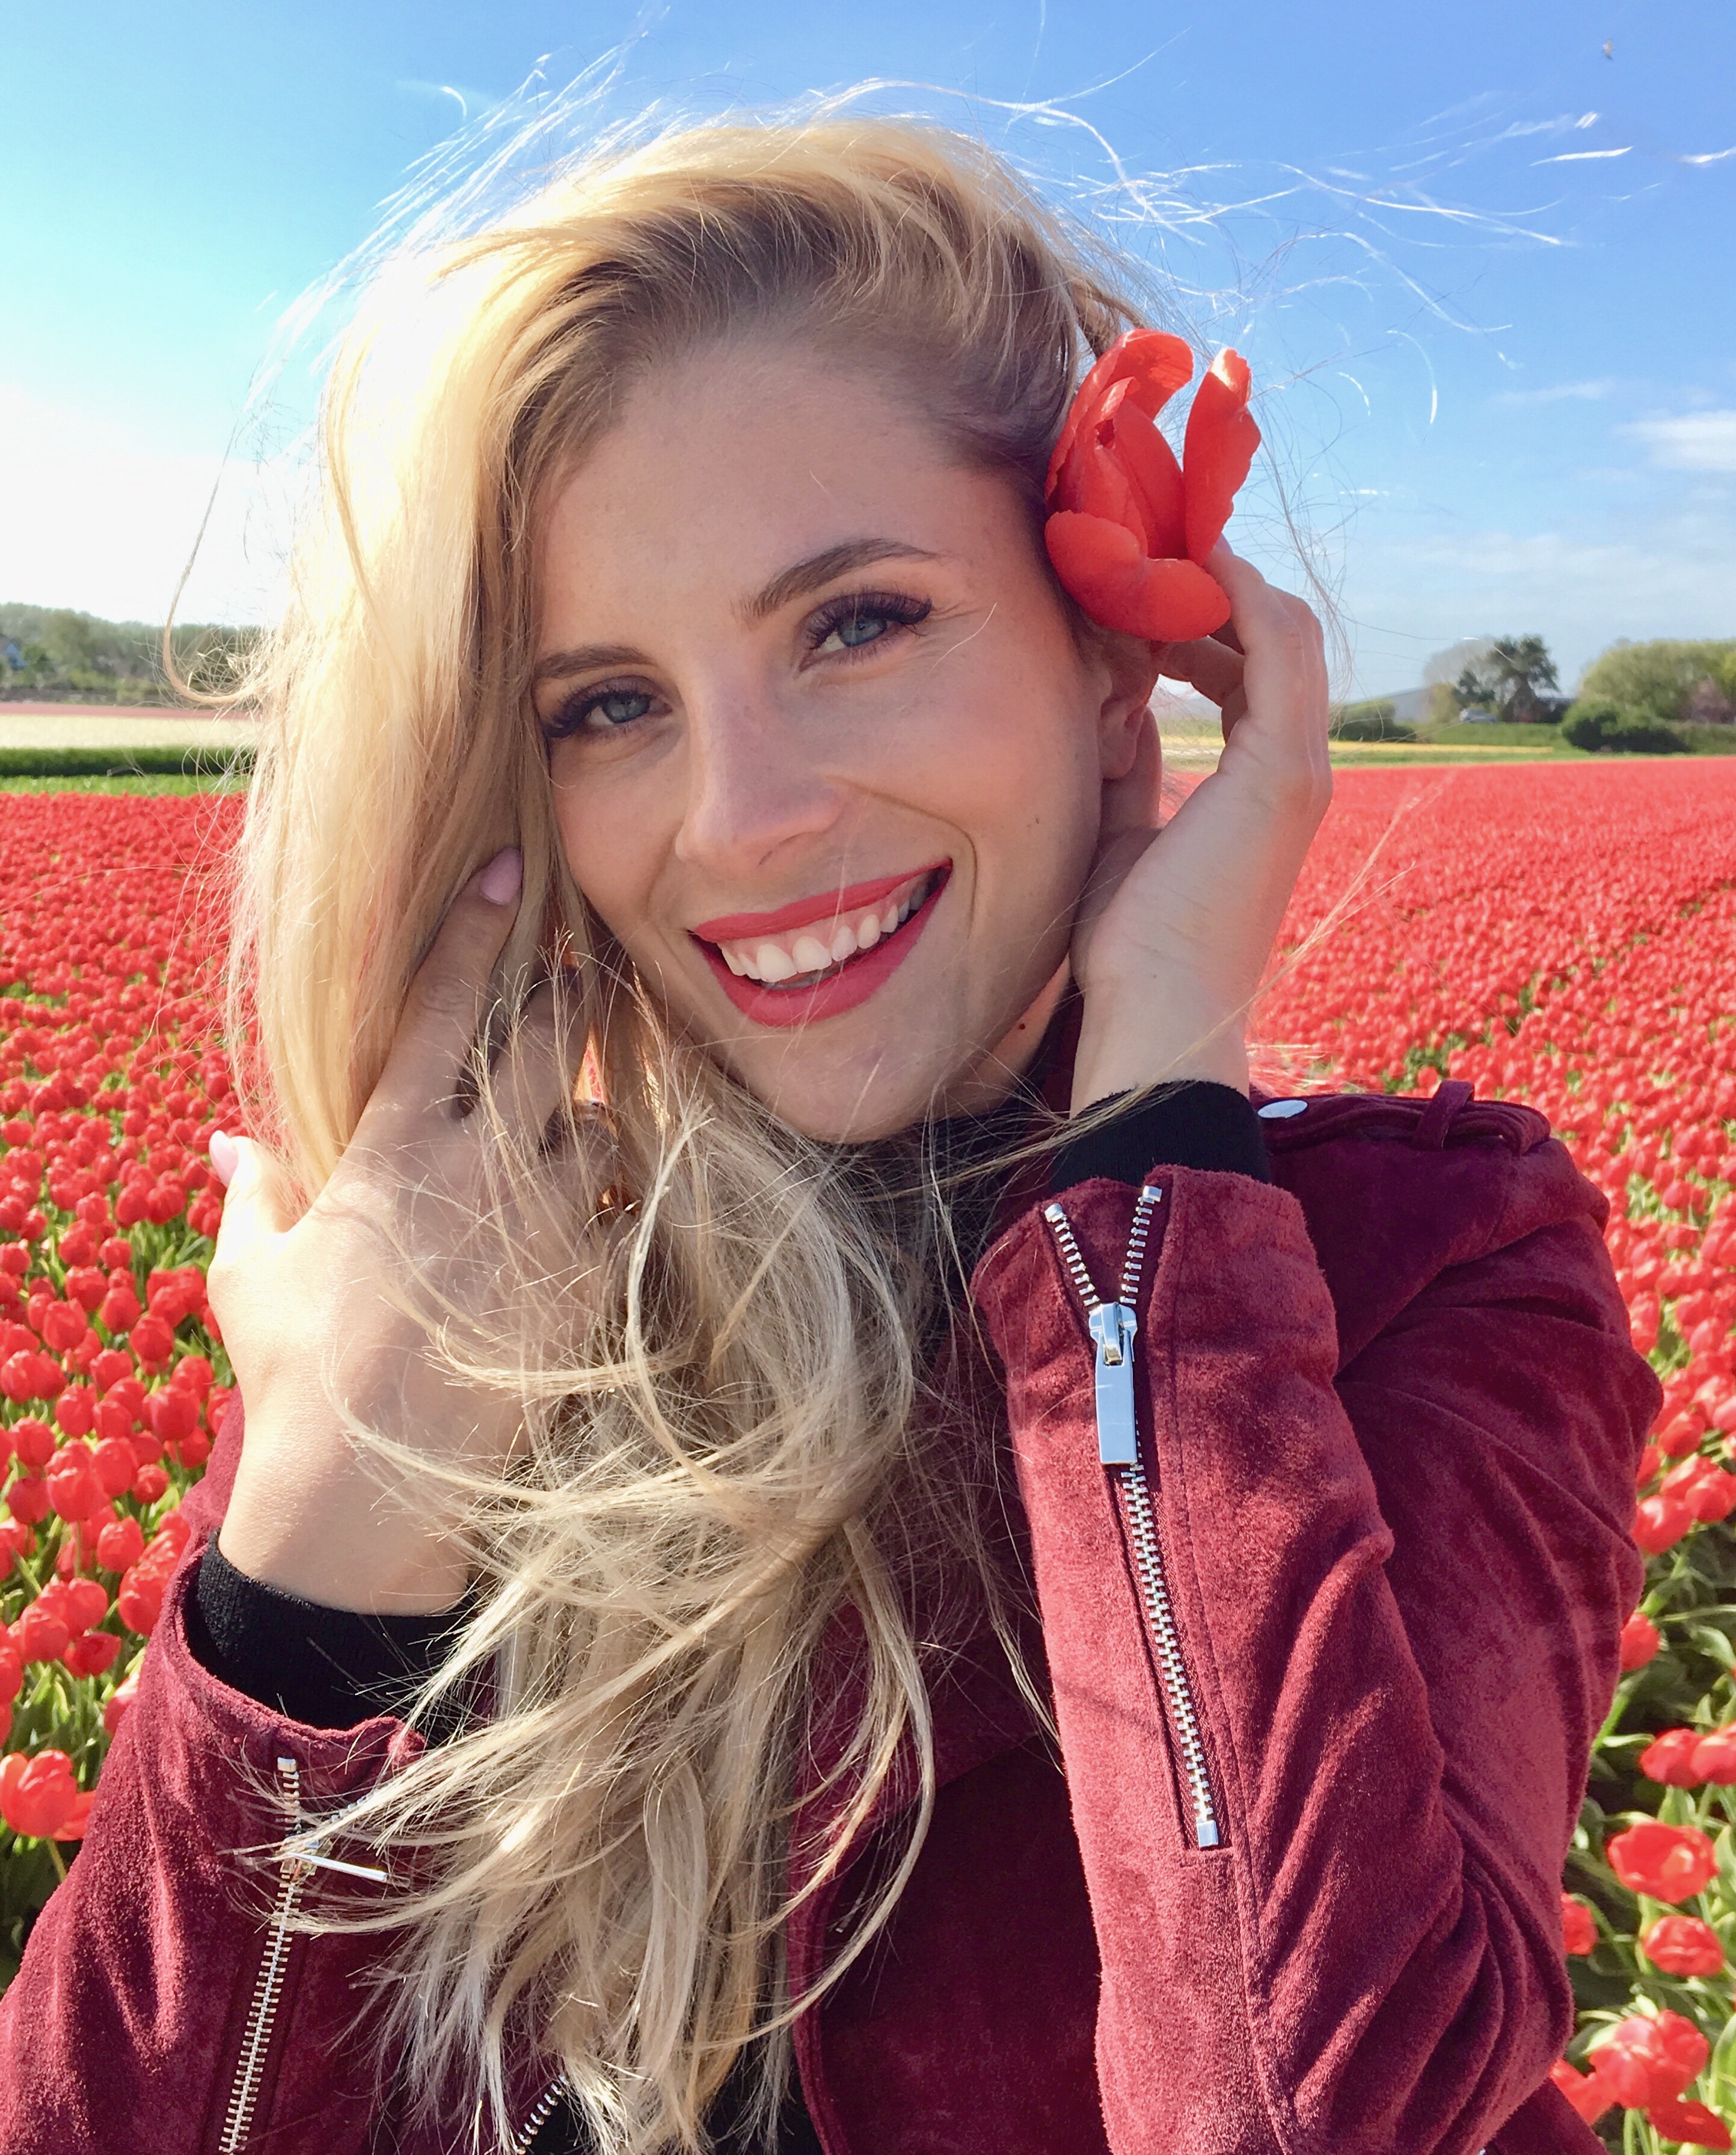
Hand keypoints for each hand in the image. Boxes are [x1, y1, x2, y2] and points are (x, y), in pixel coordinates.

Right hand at [210, 848, 596, 1611]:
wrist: (365, 1496)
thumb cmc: (295, 1376)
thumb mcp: (251, 1277)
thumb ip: (254, 1195)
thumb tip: (231, 1141)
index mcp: (390, 1152)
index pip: (440, 1010)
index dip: (479, 931)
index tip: (513, 869)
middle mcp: (474, 1172)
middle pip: (548, 1044)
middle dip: (570, 1001)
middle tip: (580, 980)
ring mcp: (539, 1231)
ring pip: (604, 1129)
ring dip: (598, 1123)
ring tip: (578, 1139)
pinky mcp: (587, 1293)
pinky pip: (628, 1218)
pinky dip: (621, 1209)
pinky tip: (604, 1221)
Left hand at [1069, 547, 1331, 1111]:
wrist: (1155, 1010)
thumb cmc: (1130, 941)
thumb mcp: (1120, 825)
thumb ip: (1129, 761)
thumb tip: (1114, 702)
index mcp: (1260, 783)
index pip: (1248, 668)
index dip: (1198, 618)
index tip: (1136, 586)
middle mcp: (1292, 768)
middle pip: (1273, 637)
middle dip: (1212, 584)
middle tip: (1144, 547)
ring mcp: (1297, 769)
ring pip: (1281, 632)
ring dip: (1219, 583)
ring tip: (1152, 551)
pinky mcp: (1282, 773)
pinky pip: (1273, 651)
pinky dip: (1236, 600)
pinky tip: (1187, 569)